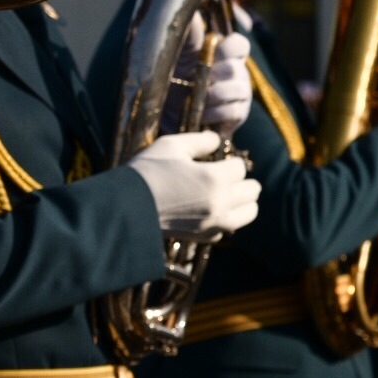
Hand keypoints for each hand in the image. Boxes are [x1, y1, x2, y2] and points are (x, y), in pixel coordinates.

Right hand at [128, 131, 261, 237]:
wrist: (125, 208)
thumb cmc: (146, 172)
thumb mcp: (171, 146)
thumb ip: (200, 140)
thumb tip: (216, 140)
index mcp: (215, 178)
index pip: (239, 167)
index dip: (228, 161)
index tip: (215, 161)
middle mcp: (220, 203)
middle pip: (252, 191)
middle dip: (241, 181)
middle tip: (226, 176)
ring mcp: (214, 223)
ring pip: (248, 213)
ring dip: (242, 202)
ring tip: (226, 194)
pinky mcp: (204, 237)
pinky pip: (228, 228)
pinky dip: (224, 219)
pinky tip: (208, 210)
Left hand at [164, 17, 250, 136]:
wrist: (165, 111)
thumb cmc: (174, 76)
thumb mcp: (177, 52)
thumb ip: (188, 33)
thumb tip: (192, 10)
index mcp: (224, 55)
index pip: (240, 44)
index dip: (230, 47)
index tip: (214, 51)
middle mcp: (236, 73)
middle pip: (237, 68)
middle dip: (216, 73)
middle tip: (198, 77)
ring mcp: (238, 94)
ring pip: (240, 89)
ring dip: (216, 93)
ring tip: (198, 98)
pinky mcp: (236, 115)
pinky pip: (235, 111)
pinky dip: (216, 112)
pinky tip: (201, 114)